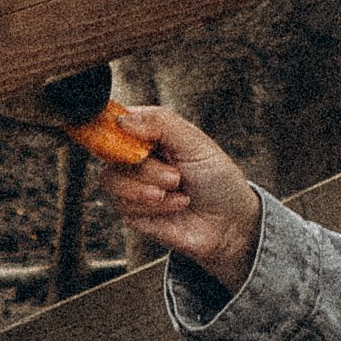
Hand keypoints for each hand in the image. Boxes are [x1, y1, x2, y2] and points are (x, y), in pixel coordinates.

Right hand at [85, 106, 262, 291]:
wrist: (230, 221)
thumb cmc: (216, 177)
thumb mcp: (195, 143)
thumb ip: (160, 124)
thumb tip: (122, 119)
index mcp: (150, 132)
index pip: (116, 120)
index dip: (115, 128)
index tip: (131, 139)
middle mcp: (136, 157)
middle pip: (111, 152)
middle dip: (145, 168)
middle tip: (176, 177)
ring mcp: (132, 184)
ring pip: (112, 180)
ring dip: (147, 188)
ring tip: (178, 190)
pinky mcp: (133, 212)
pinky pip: (124, 205)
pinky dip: (155, 206)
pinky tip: (178, 205)